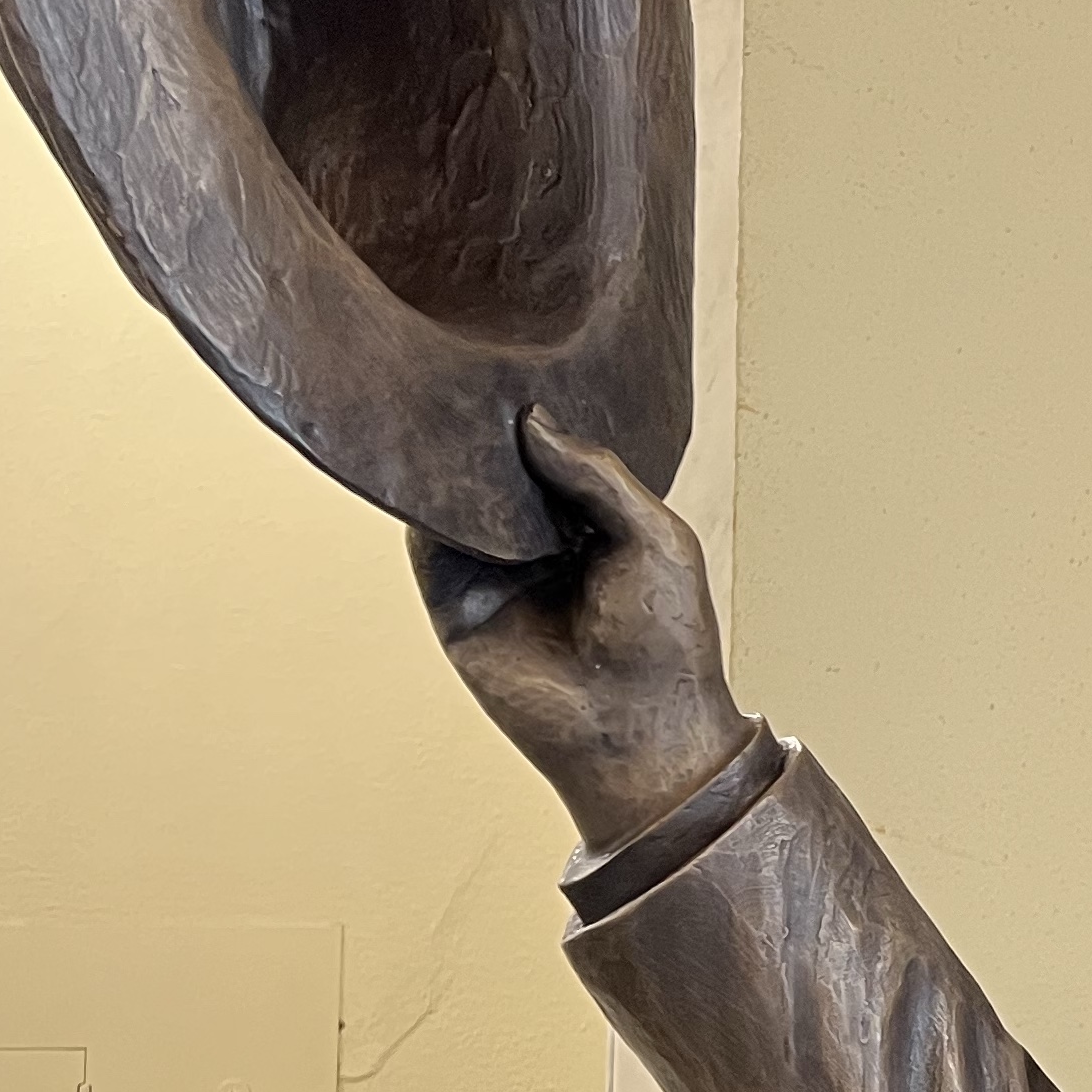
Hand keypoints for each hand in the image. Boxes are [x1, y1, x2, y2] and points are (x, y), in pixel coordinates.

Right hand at [412, 408, 752, 849]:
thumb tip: (534, 420)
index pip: (556, 457)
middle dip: (489, 430)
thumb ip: (598, 475)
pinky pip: (428, 543)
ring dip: (451, 460)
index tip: (522, 363)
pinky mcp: (454, 602)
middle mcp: (542, 545)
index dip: (541, 418)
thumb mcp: (654, 536)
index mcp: (598, 527)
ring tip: (444, 400)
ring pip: (462, 500)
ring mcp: (495, 572)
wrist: (637, 729)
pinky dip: (423, 502)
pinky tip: (425, 460)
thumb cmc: (668, 641)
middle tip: (473, 368)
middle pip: (503, 472)